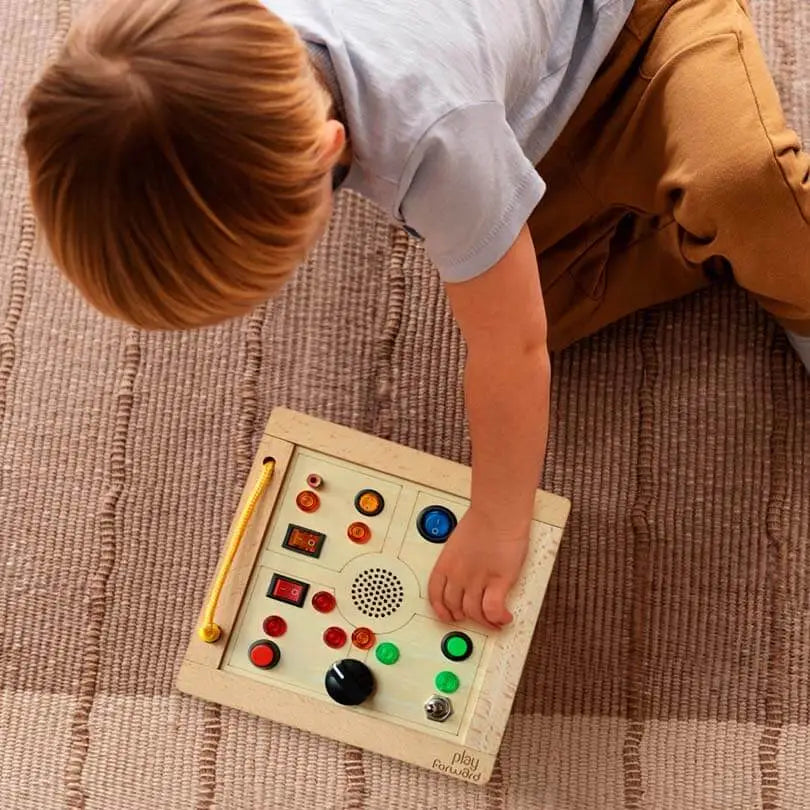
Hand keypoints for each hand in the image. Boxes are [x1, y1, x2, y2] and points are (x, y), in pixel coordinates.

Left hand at [427, 508, 529, 629]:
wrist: (499, 513)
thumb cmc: (484, 520)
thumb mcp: (460, 542)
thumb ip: (460, 559)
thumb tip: (465, 569)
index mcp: (446, 563)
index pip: (434, 594)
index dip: (440, 609)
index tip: (446, 614)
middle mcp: (458, 574)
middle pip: (454, 606)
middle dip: (462, 615)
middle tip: (472, 616)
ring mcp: (477, 579)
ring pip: (474, 613)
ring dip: (484, 621)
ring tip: (492, 621)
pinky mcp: (497, 581)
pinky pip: (494, 610)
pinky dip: (498, 618)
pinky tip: (504, 617)